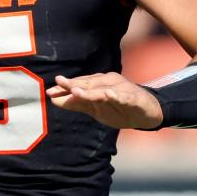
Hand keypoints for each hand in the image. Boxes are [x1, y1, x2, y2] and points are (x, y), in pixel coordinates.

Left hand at [46, 72, 162, 129]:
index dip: (65, 87)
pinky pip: (126, 97)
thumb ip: (76, 103)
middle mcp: (109, 83)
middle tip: (59, 83)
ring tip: (76, 91)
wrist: (147, 112)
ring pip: (105, 90)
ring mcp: (122, 90)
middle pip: (90, 84)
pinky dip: (118, 96)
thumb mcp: (95, 108)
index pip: (80, 85)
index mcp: (99, 84)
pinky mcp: (135, 99)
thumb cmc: (118, 108)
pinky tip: (110, 95)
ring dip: (91, 90)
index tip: (49, 91)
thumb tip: (53, 100)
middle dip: (74, 84)